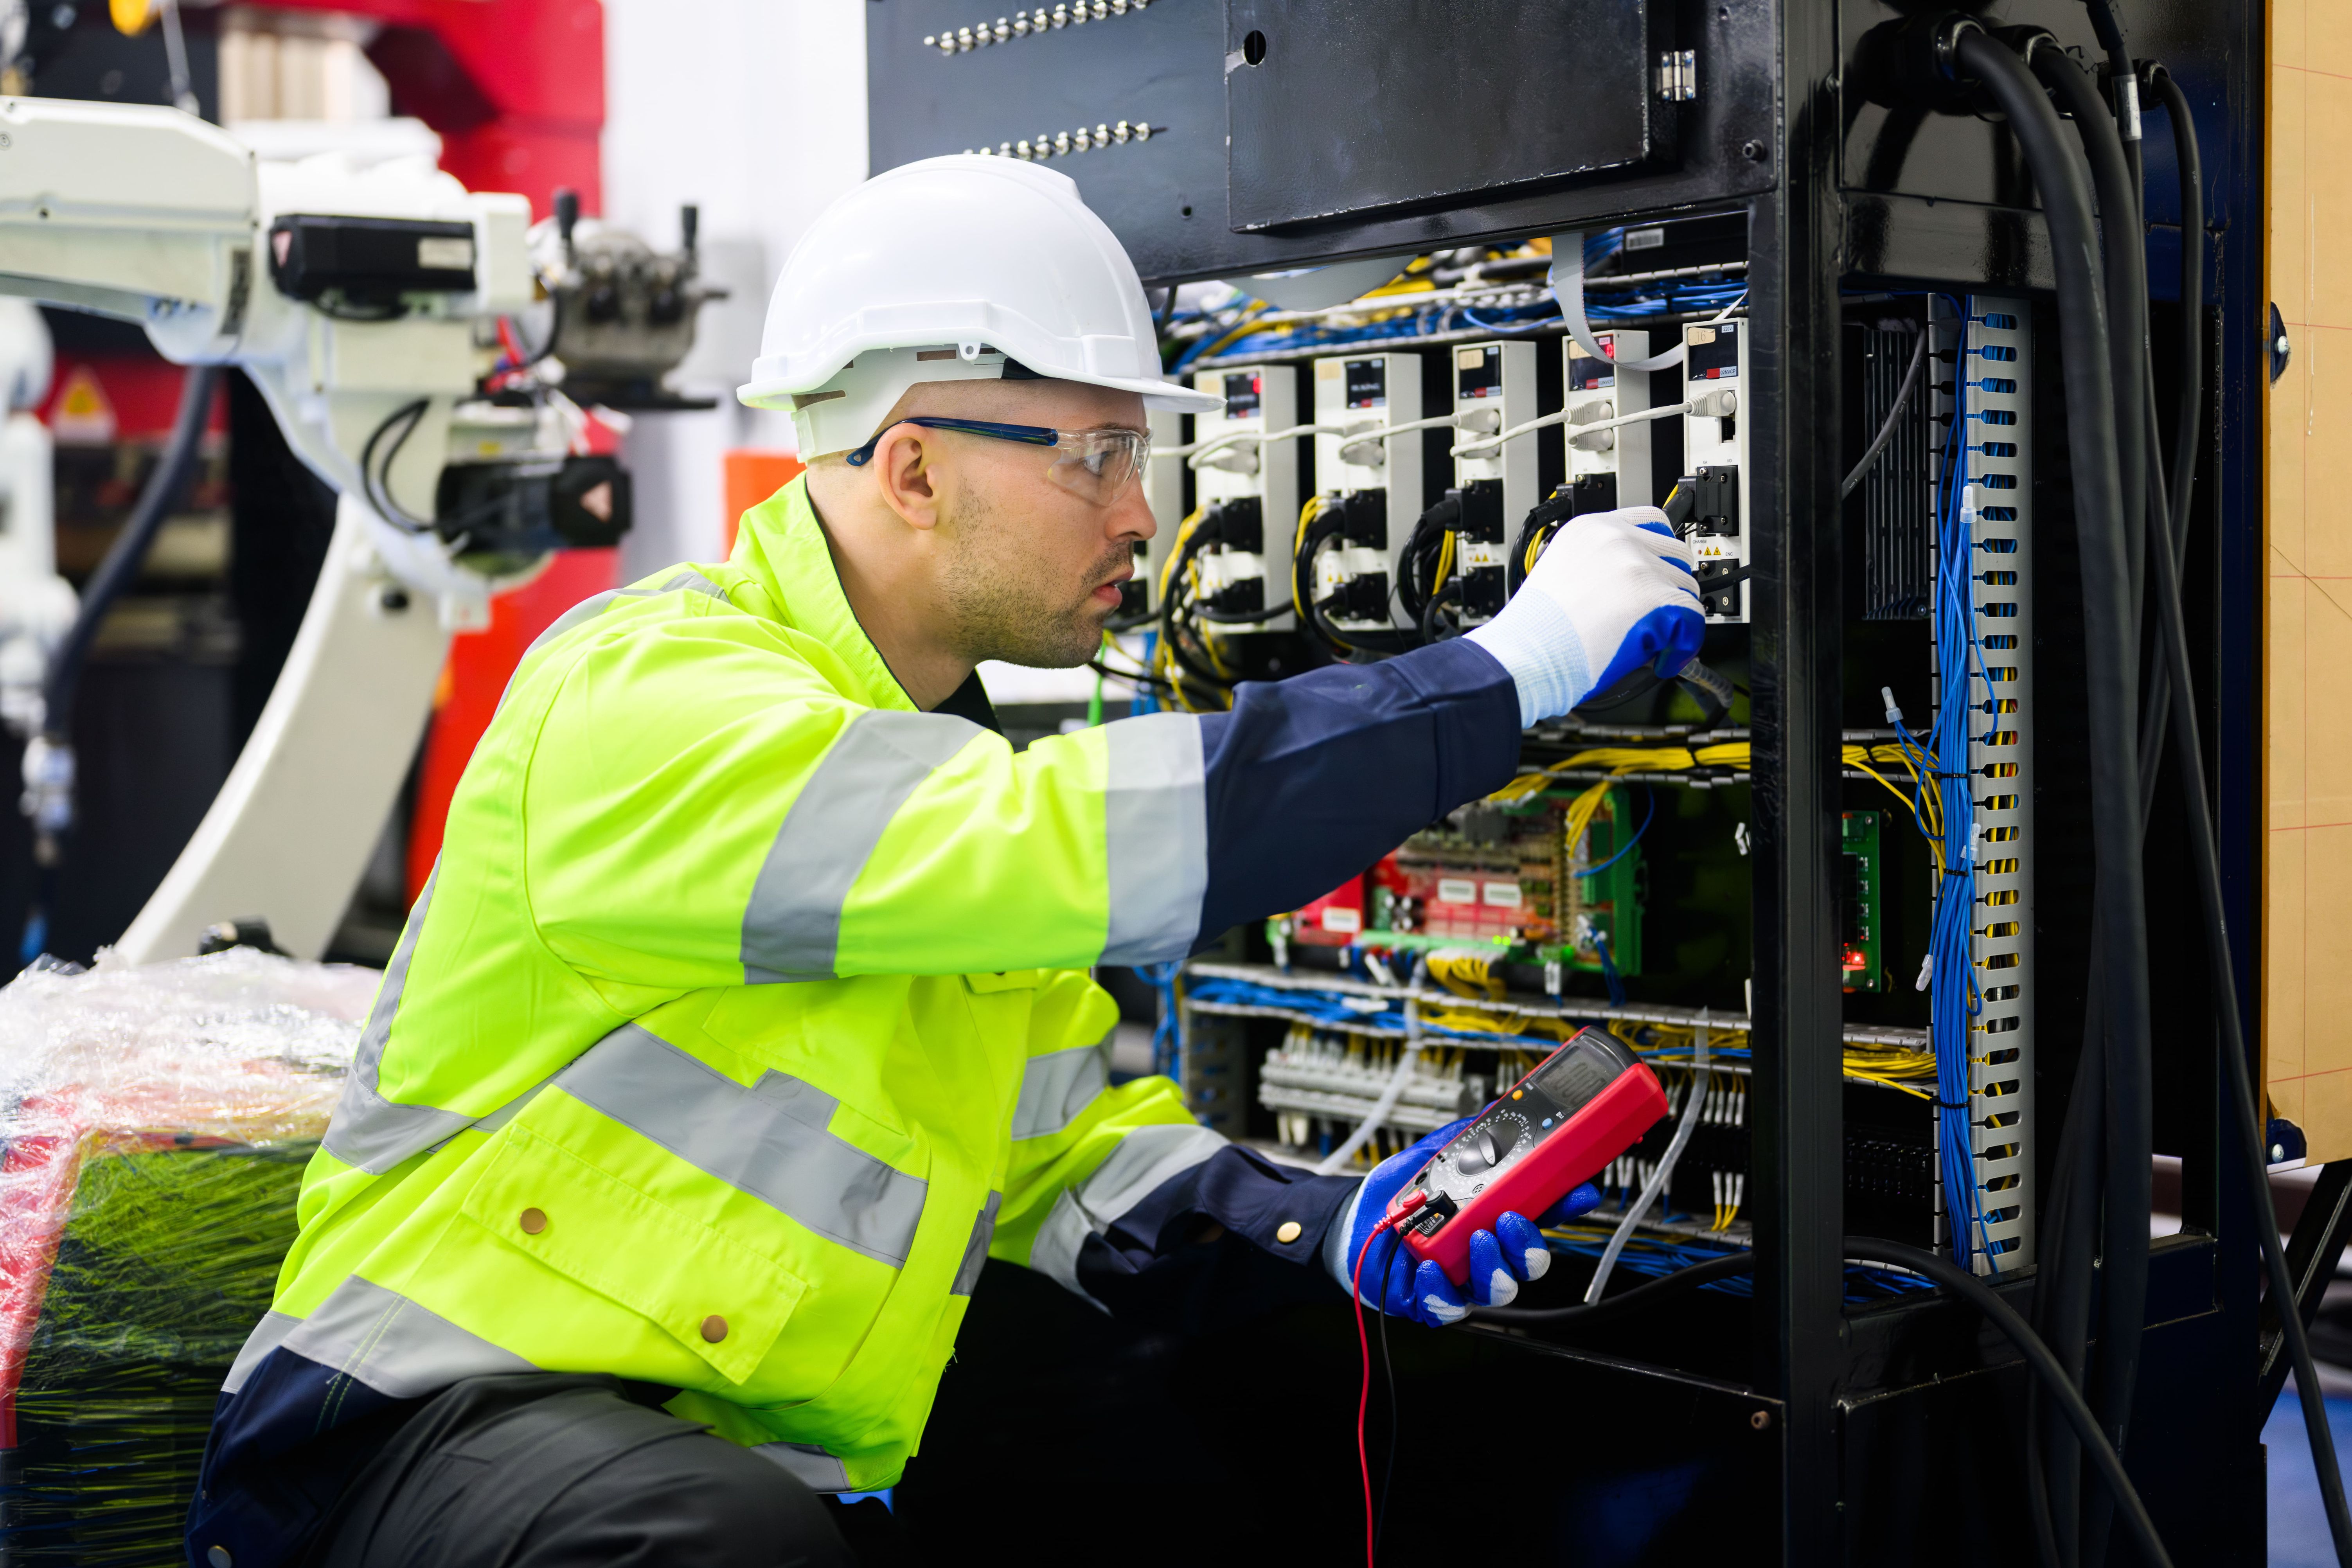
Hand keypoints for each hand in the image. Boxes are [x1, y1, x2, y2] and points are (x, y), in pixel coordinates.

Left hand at [1323, 1118, 1600, 1324]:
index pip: (1542, 1215)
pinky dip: (1444, 1290)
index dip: (1565, 1205)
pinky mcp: (1433, 1299)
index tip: (1580, 1191)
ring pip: (1500, 1288)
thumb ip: (1467, 1139)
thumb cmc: (1399, 1195)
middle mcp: (1485, 1250)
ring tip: (1477, 1238)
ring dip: (1495, 1265)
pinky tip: (1431, 1268)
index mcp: (1495, 1216)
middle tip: (1511, 1220)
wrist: (1354, 1221)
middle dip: (1530, 1244)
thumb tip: (1496, 1114)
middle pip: (1530, 1261)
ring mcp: (1462, 1278)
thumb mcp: (1433, 1156)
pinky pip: (1450, 1307)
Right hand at [1465, 505, 1702, 724]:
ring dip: (1673, 618)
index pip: (1652, 520)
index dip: (1661, 552)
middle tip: (1652, 616)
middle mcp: (1616, 539)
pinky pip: (1693, 619)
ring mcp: (1636, 566)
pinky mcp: (1653, 597)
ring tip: (1646, 639)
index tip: (1659, 572)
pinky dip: (1684, 644)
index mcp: (1590, 528)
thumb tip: (1630, 583)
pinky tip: (1660, 657)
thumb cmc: (1534, 629)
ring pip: (1686, 588)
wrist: (1524, 655)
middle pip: (1676, 554)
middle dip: (1669, 588)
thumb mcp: (1560, 571)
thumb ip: (1598, 564)